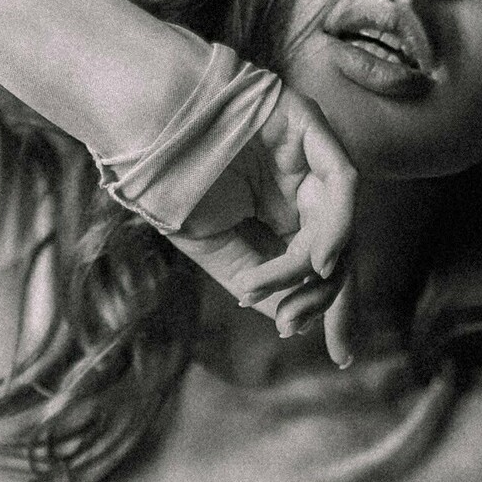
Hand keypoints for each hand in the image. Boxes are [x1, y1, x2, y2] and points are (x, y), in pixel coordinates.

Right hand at [165, 88, 358, 364]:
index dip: (332, 307)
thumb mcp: (215, 247)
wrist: (141, 124)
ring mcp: (307, 155)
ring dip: (313, 273)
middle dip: (336, 300)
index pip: (320, 263)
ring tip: (285, 304)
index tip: (339, 356)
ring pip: (339, 225)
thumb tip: (292, 320)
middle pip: (340, 248)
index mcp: (278, 208)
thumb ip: (259, 280)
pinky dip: (334, 227)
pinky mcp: (308, 125)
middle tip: (324, 340)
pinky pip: (340, 183)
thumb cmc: (168, 181)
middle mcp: (300, 184)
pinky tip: (318, 262)